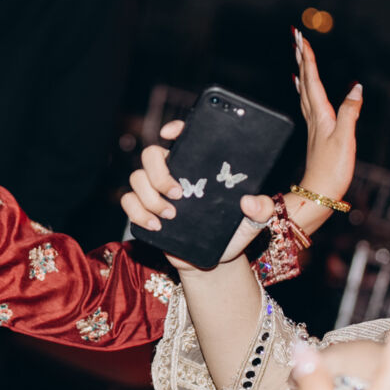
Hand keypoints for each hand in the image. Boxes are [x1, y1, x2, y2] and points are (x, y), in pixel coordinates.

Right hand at [122, 118, 264, 269]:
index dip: (173, 129)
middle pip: (150, 155)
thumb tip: (250, 201)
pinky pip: (128, 202)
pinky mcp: (144, 210)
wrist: (214, 260)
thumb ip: (261, 209)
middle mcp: (173, 173)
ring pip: (136, 178)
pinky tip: (155, 225)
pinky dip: (137, 213)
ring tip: (171, 216)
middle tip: (178, 194)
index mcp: (197, 166)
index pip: (182, 137)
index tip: (169, 134)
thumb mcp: (253, 221)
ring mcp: (155, 191)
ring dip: (150, 197)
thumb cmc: (232, 233)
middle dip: (159, 173)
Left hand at [286, 28, 361, 227]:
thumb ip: (351, 112)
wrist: (320, 195)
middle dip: (303, 60)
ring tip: (300, 60)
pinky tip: (306, 94)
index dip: (308, 60)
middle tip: (298, 40)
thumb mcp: (346, 139)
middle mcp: (314, 119)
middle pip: (306, 83)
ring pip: (305, 93)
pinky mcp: (317, 136)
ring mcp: (314, 127)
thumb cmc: (332, 171)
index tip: (302, 40)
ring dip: (303, 74)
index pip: (312, 81)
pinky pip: (309, 107)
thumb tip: (357, 88)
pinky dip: (306, 93)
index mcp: (321, 116)